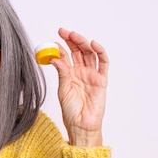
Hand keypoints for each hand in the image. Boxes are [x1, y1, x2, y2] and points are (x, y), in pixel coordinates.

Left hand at [50, 28, 108, 146]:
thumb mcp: (62, 90)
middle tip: (64, 32)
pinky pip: (103, 63)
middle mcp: (81, 72)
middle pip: (78, 51)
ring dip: (83, 43)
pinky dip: (100, 52)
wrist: (81, 125)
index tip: (54, 39)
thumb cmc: (71, 112)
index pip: (66, 56)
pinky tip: (93, 44)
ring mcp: (91, 75)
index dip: (61, 47)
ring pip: (89, 54)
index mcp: (69, 75)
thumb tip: (55, 58)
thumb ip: (61, 73)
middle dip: (72, 40)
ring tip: (75, 36)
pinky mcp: (101, 80)